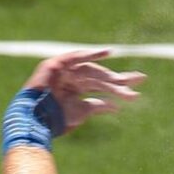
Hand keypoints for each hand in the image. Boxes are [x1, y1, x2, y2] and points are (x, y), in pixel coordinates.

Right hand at [22, 49, 145, 133]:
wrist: (33, 120)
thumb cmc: (54, 120)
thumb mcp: (80, 113)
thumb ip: (97, 106)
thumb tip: (116, 106)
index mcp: (78, 90)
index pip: (102, 86)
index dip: (119, 88)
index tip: (137, 92)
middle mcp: (73, 79)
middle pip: (100, 77)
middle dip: (119, 80)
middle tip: (140, 80)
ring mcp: (65, 71)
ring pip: (91, 72)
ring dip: (107, 77)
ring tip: (124, 82)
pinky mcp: (57, 64)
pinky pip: (76, 57)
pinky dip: (90, 54)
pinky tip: (107, 53)